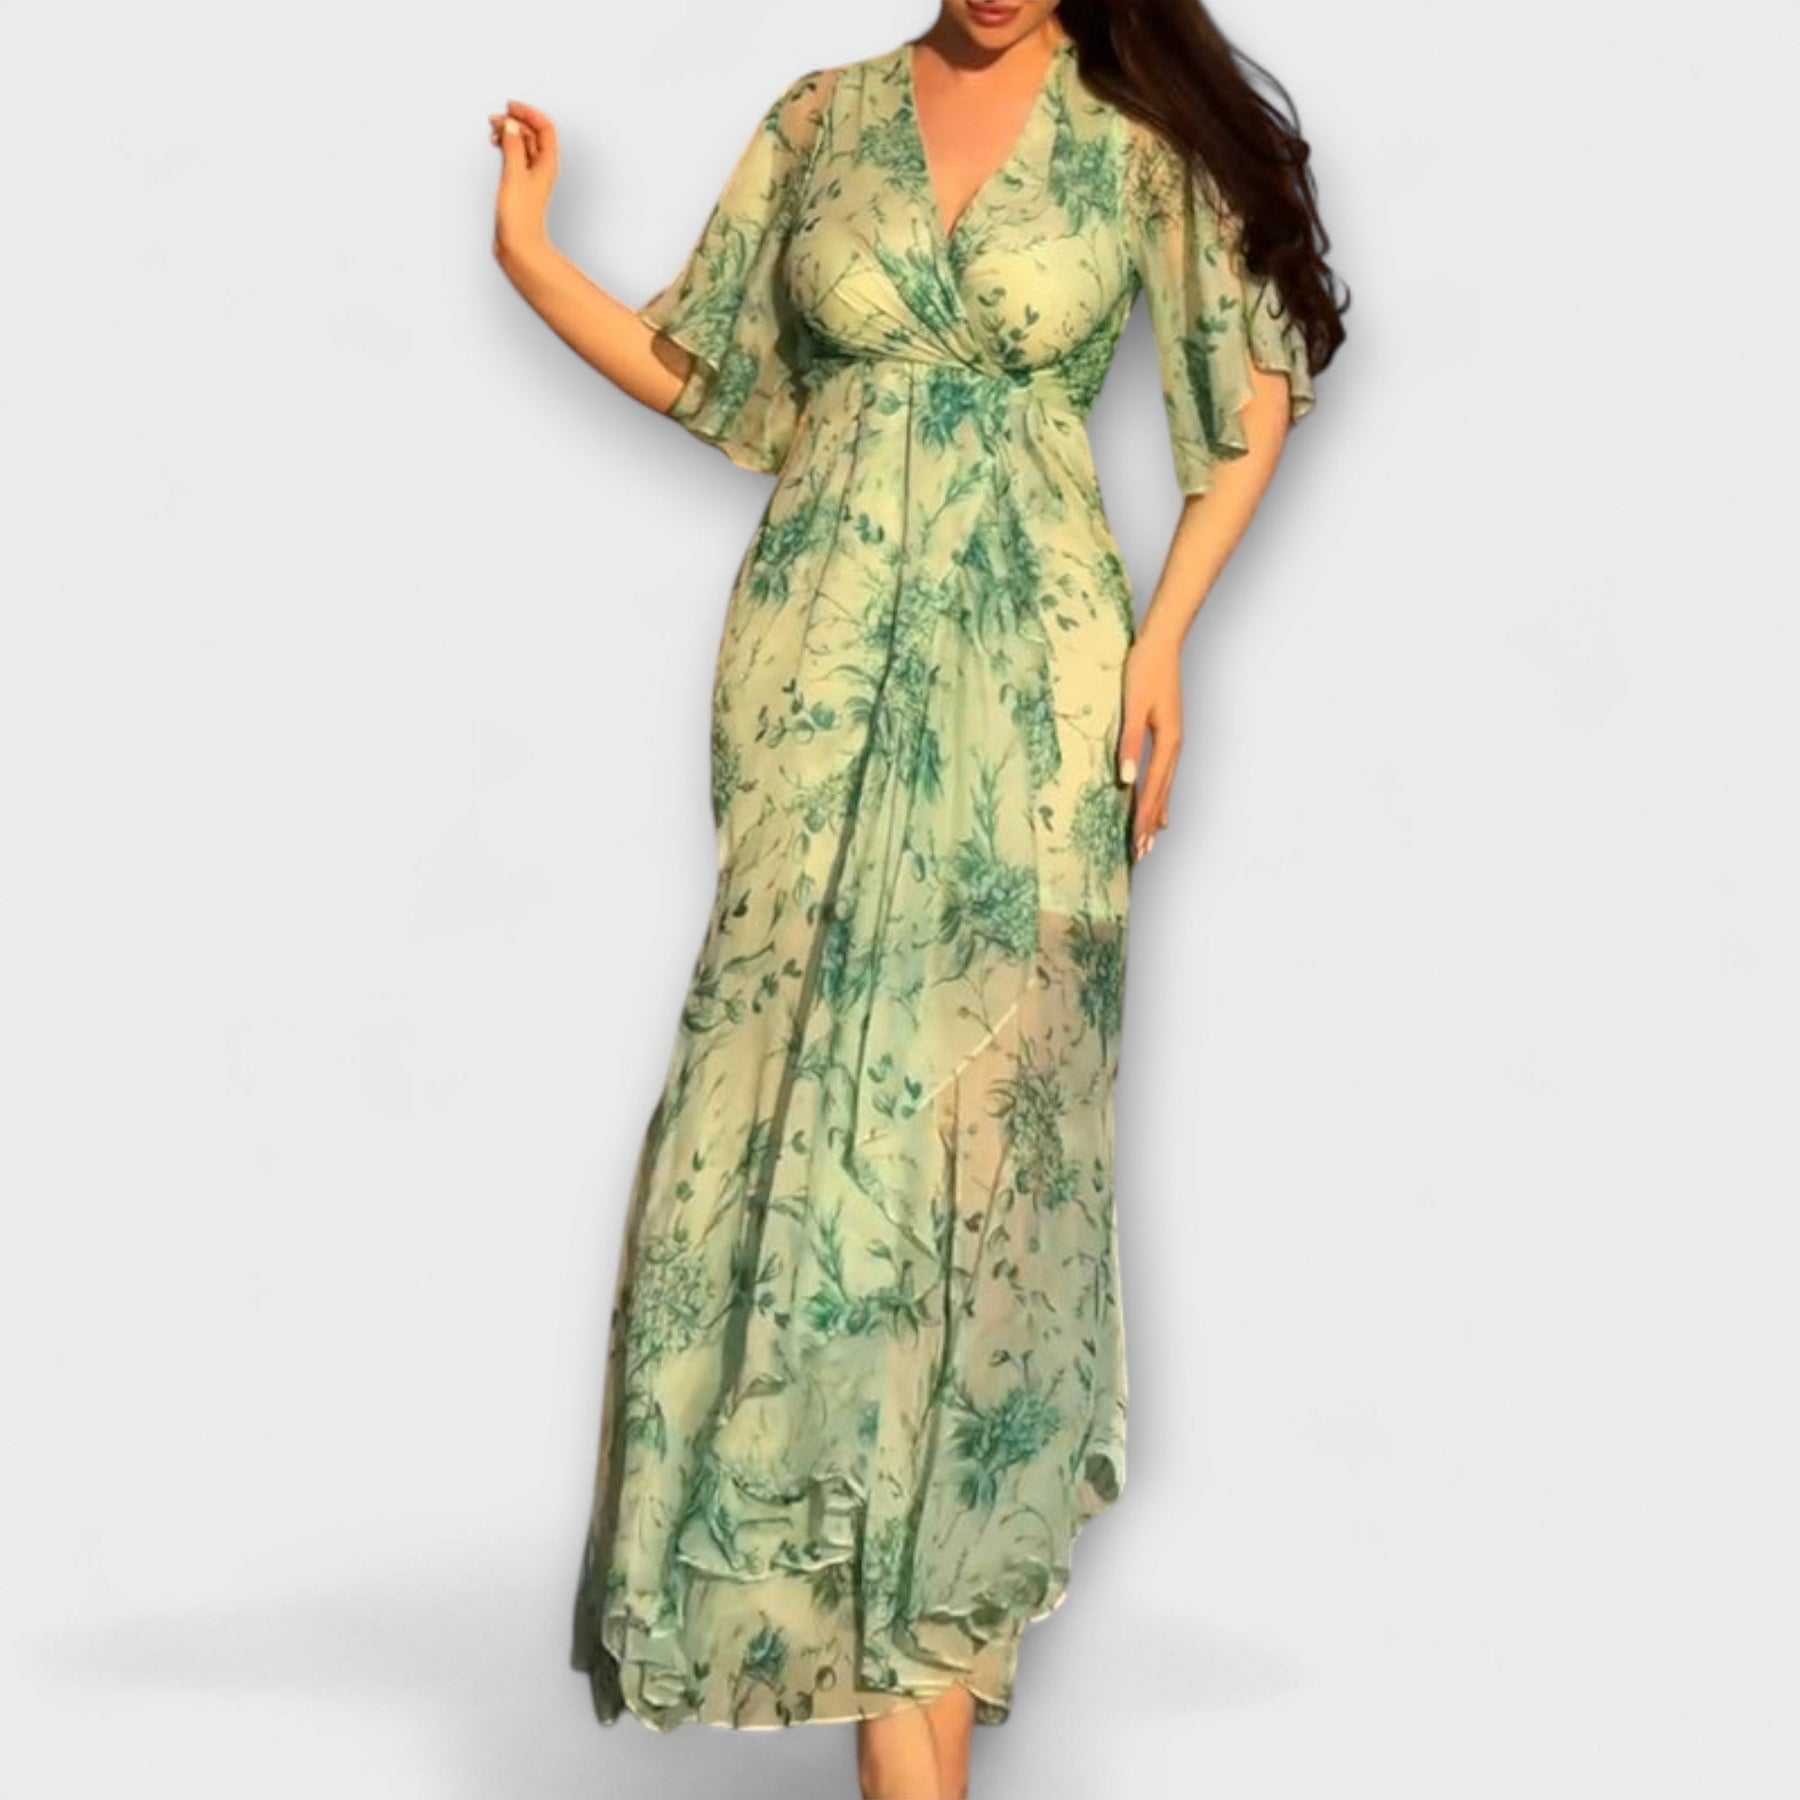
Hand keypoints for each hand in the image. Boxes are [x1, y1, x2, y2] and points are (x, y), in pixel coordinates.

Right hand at [488, 100, 558, 257]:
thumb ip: (513, 146)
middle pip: (533, 134)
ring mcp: (532, 176)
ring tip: (493, 130)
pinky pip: (517, 156)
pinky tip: (496, 145)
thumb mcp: (514, 174)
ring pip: (524, 145)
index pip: (545, 128)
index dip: (528, 113)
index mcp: (548, 163)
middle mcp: (543, 167)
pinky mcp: (521, 184)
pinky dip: (507, 147)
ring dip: (510, 133)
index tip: (510, 106)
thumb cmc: (520, 214)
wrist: (520, 244)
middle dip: (516, 121)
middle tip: (495, 118)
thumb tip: (511, 124)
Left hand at [1118, 625, 1183, 862]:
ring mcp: (1174, 740)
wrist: (1161, 643)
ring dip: (1156, 813)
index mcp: (1167, 743)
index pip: (1152, 790)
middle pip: (1162, 794)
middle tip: (1141, 853)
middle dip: (1150, 824)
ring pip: (1165, 785)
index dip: (1142, 819)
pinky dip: (1161, 793)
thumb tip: (1126, 779)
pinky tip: (1159, 802)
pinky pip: (1165, 772)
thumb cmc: (1143, 671)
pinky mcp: (1169, 733)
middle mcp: (1175, 746)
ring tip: (1151, 839)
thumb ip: (1129, 743)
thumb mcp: (1133, 707)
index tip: (1136, 845)